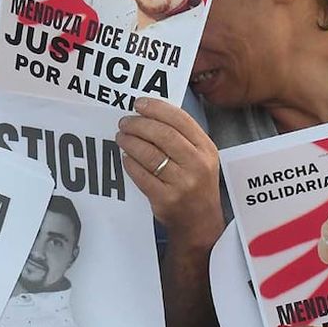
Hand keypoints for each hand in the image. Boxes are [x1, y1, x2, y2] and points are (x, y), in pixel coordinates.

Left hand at [116, 98, 223, 244]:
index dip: (157, 109)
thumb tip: (149, 113)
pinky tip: (126, 158)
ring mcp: (183, 183)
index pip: (180, 120)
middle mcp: (197, 164)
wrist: (200, 222)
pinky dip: (130, 163)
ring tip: (121, 137)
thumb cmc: (196, 183)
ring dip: (130, 142)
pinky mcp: (166, 199)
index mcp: (206, 148)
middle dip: (139, 125)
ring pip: (150, 154)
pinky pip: (142, 175)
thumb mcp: (201, 157)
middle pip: (163, 135)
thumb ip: (182, 136)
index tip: (139, 104)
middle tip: (125, 122)